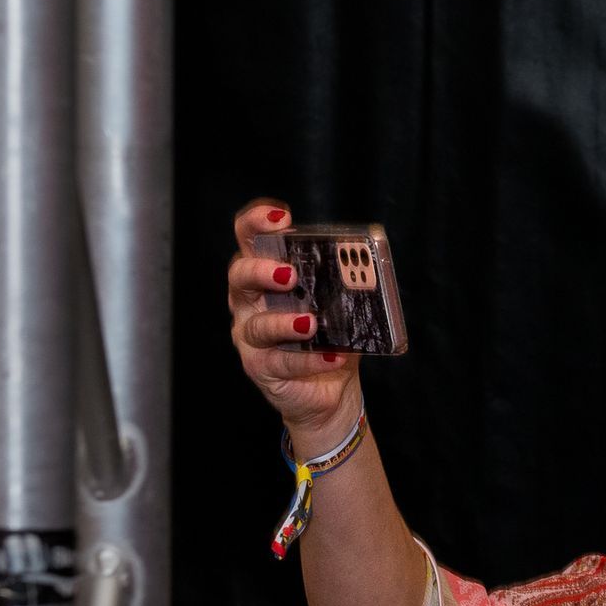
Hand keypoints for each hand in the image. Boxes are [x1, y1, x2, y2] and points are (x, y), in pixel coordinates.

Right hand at [227, 199, 362, 446]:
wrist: (330, 389)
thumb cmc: (331, 335)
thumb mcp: (340, 305)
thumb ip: (345, 286)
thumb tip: (366, 269)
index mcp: (266, 275)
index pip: (249, 240)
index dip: (256, 223)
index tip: (280, 217)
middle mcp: (250, 302)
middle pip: (239, 277)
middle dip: (260, 271)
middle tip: (289, 274)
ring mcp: (251, 336)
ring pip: (257, 325)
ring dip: (284, 322)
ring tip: (310, 322)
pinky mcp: (261, 368)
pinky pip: (281, 362)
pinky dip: (309, 360)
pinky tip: (333, 356)